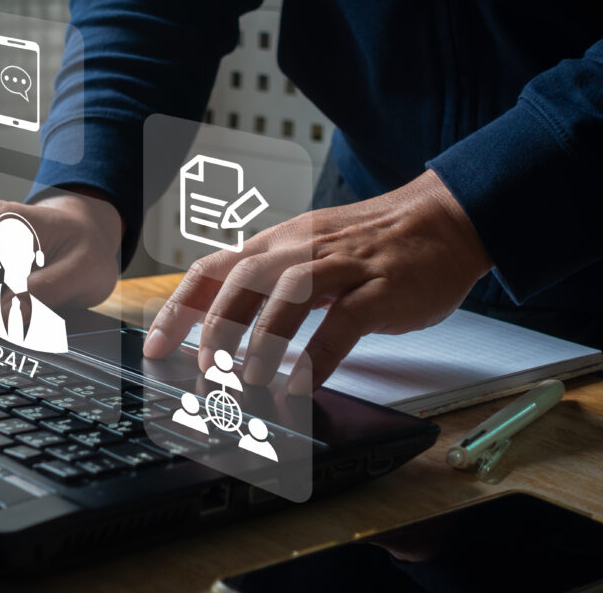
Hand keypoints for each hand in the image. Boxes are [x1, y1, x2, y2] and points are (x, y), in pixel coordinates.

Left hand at [142, 170, 492, 393]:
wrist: (445, 218)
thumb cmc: (373, 242)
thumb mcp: (310, 250)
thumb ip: (271, 280)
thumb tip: (223, 322)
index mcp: (280, 240)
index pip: (215, 266)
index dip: (181, 306)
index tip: (157, 345)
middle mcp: (304, 247)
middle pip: (244, 276)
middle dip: (217, 323)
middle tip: (205, 367)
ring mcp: (344, 265)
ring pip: (290, 293)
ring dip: (263, 338)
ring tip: (248, 379)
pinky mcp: (382, 287)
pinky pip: (345, 320)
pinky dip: (320, 354)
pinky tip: (304, 384)